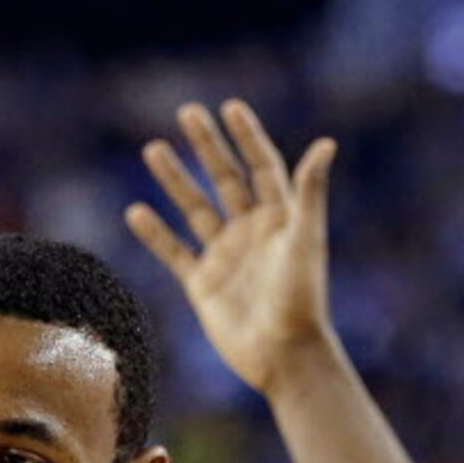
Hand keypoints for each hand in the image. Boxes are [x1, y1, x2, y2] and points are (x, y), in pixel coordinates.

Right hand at [126, 99, 340, 397]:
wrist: (282, 355)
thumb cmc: (301, 298)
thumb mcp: (305, 240)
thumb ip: (310, 192)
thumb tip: (327, 143)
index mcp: (280, 218)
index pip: (262, 166)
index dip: (247, 136)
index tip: (230, 108)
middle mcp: (251, 232)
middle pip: (225, 179)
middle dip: (207, 146)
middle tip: (188, 112)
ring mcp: (225, 256)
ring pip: (195, 209)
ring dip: (175, 179)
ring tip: (154, 148)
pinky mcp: (203, 285)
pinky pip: (174, 252)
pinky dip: (155, 233)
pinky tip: (136, 210)